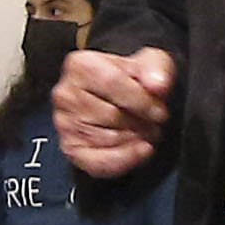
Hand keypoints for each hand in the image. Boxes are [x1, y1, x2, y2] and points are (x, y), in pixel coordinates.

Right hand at [56, 44, 173, 180]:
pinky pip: (99, 162)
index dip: (141, 101)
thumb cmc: (131, 79)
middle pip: (112, 115)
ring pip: (109, 139)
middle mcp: (66, 94)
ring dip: (136, 140)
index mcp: (81, 66)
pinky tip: (140, 151)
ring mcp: (64, 123)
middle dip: (141, 123)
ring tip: (146, 132)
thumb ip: (156, 68)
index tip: (160, 112)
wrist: (117, 95)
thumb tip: (158, 85)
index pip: (111, 83)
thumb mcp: (149, 62)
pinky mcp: (70, 148)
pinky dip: (125, 160)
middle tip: (155, 123)